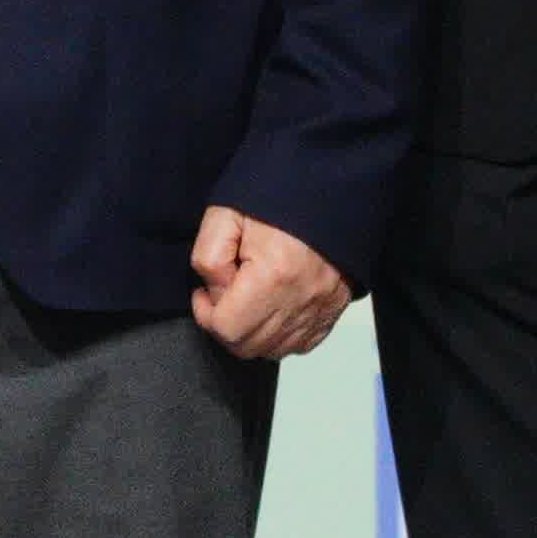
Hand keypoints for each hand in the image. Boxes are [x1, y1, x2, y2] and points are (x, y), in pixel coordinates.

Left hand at [188, 206, 346, 359]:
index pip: (227, 328)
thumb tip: (213, 292)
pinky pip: (300, 345)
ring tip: (245, 301)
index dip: (205, 314)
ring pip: (273, 351)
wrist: (329, 186)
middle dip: (225, 326)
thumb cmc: (277, 197)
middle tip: (222, 295)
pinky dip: (279, 337)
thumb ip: (209, 257)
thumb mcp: (227, 213)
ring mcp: (320, 309)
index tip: (204, 291)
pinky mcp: (332, 310)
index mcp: (273, 274)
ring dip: (250, 334)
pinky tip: (270, 309)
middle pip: (248, 347)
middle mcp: (300, 300)